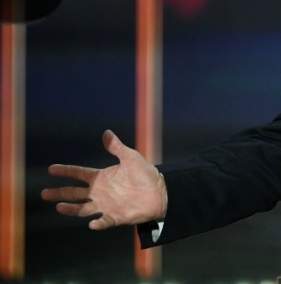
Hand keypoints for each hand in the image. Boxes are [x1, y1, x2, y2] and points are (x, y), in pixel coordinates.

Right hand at [41, 130, 167, 229]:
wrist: (160, 192)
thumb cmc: (145, 174)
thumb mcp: (131, 158)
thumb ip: (117, 147)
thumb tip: (106, 132)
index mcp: (101, 178)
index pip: (79, 174)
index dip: (66, 171)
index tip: (51, 169)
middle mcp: (99, 192)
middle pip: (74, 193)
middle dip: (59, 193)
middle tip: (44, 193)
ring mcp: (105, 206)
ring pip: (82, 209)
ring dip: (71, 209)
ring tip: (59, 206)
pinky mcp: (115, 217)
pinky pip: (103, 222)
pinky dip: (98, 224)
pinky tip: (92, 223)